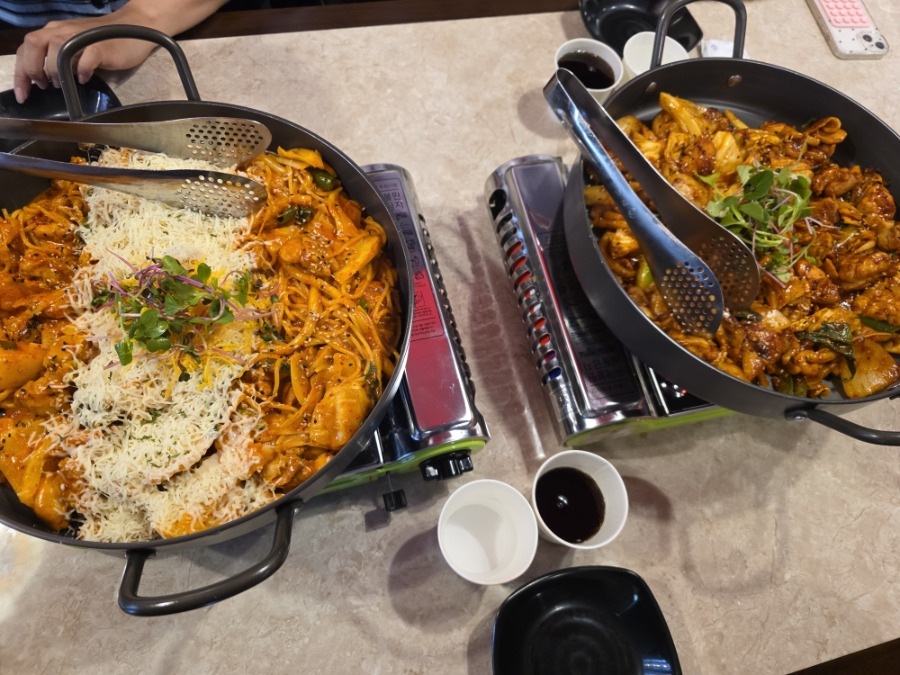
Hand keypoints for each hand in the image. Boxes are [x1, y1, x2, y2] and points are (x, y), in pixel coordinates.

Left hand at [13, 19, 155, 102]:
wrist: (135, 28)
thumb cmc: (105, 41)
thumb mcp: (76, 47)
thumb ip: (59, 58)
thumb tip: (46, 81)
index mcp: (54, 31)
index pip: (26, 47)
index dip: (21, 72)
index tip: (23, 94)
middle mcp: (62, 30)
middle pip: (33, 44)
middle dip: (33, 69)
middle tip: (43, 86)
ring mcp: (81, 37)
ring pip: (56, 49)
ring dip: (54, 69)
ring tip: (61, 84)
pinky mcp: (100, 47)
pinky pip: (86, 59)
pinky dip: (82, 71)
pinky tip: (85, 80)